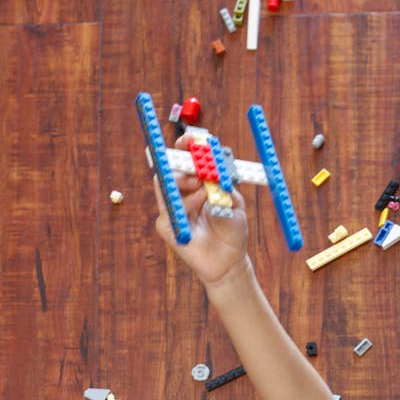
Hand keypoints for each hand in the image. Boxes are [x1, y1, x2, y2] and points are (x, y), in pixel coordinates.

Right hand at [152, 134, 250, 287]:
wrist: (230, 260)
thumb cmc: (232, 229)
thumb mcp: (234, 203)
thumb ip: (224, 186)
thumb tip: (215, 169)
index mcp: (197, 183)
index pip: (186, 160)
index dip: (185, 147)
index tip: (189, 139)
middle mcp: (181, 193)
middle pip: (170, 168)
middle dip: (182, 164)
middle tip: (199, 168)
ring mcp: (172, 209)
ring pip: (165, 185)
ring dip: (185, 184)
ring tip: (205, 192)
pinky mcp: (166, 227)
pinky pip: (167, 211)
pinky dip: (185, 206)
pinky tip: (200, 208)